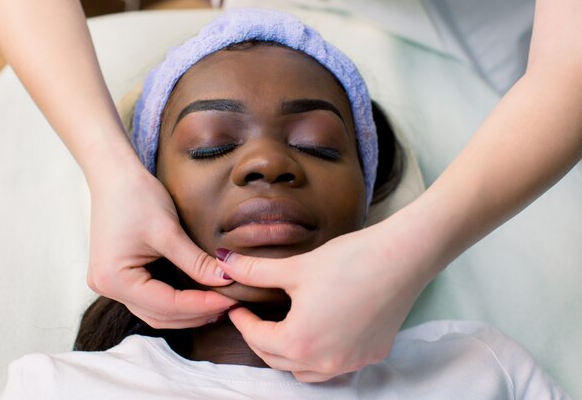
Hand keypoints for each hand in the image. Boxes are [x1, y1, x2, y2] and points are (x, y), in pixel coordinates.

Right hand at [87, 164, 236, 327]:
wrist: (113, 174)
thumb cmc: (136, 196)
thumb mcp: (169, 231)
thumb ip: (196, 261)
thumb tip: (227, 280)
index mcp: (115, 279)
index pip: (167, 305)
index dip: (202, 304)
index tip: (232, 299)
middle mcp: (108, 288)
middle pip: (160, 315)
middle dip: (197, 313)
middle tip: (231, 304)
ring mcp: (110, 284)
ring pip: (156, 312)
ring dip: (188, 312)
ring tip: (220, 304)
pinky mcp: (119, 276)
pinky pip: (150, 300)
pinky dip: (175, 302)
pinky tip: (199, 297)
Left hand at [218, 214, 435, 381]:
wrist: (402, 257)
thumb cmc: (349, 261)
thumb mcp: (296, 267)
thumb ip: (255, 271)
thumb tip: (224, 263)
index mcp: (301, 341)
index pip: (258, 339)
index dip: (243, 323)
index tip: (237, 309)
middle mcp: (325, 361)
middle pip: (279, 360)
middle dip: (262, 340)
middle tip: (255, 319)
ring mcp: (351, 362)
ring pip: (307, 371)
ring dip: (289, 355)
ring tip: (283, 330)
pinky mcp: (372, 354)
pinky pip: (336, 365)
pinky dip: (320, 355)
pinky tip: (320, 333)